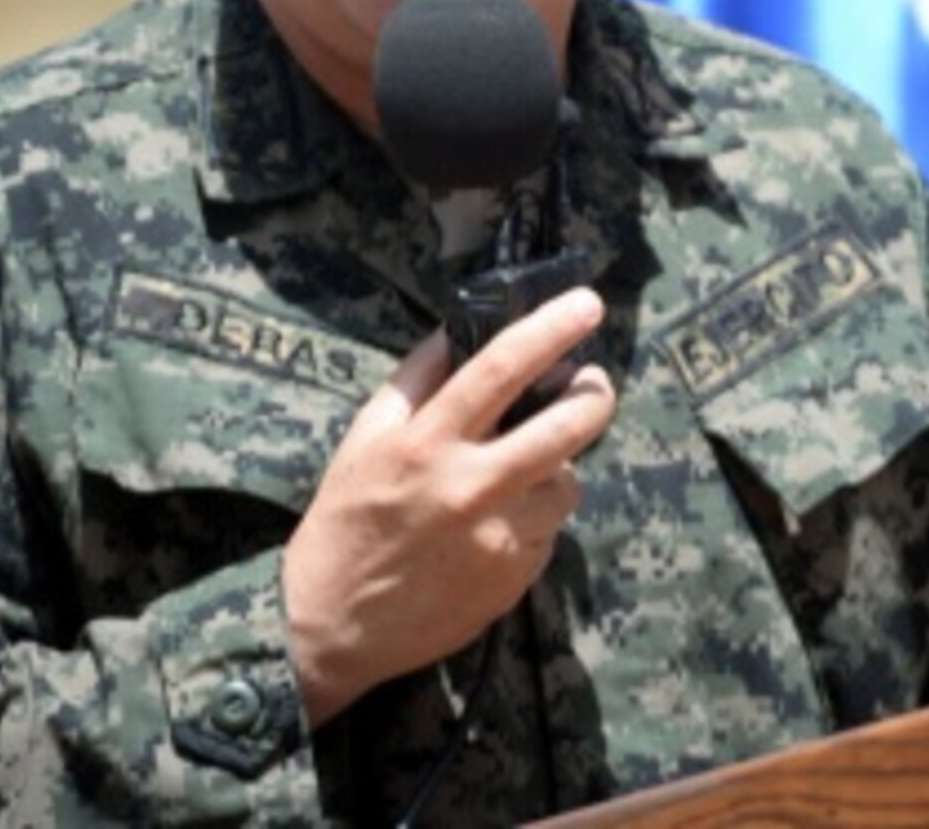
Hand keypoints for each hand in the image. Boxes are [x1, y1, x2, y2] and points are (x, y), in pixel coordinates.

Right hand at [281, 288, 616, 726]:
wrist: (334, 624)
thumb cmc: (346, 520)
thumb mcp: (364, 440)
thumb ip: (413, 382)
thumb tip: (455, 332)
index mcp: (426, 442)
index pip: (500, 370)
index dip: (550, 330)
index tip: (587, 303)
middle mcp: (470, 485)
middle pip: (566, 427)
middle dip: (594, 395)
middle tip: (594, 383)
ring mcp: (499, 536)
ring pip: (567, 483)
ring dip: (555, 470)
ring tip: (519, 475)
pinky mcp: (515, 578)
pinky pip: (549, 531)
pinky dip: (535, 520)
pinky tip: (497, 527)